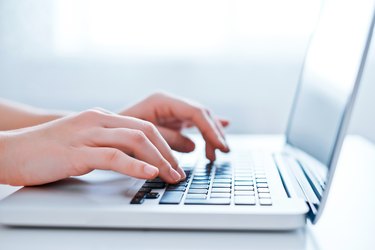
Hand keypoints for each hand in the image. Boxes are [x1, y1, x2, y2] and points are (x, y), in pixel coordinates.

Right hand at [0, 110, 183, 185]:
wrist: (10, 150)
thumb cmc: (48, 150)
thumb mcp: (83, 141)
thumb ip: (106, 144)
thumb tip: (132, 159)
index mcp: (101, 117)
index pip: (143, 127)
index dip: (164, 144)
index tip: (174, 162)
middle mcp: (98, 121)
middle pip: (145, 131)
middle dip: (167, 153)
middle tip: (178, 172)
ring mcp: (87, 134)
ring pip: (135, 141)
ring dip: (158, 160)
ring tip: (170, 177)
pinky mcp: (77, 152)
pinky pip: (113, 156)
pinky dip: (135, 166)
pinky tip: (149, 174)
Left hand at [120, 92, 229, 162]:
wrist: (102, 133)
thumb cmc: (118, 134)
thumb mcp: (142, 138)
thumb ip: (168, 140)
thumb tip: (193, 146)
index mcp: (162, 101)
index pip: (195, 112)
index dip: (211, 129)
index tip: (220, 147)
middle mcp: (168, 103)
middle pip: (201, 114)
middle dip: (214, 133)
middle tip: (223, 151)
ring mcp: (171, 110)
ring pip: (200, 119)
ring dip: (211, 134)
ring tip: (219, 151)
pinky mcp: (171, 119)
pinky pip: (194, 123)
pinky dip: (207, 128)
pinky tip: (224, 124)